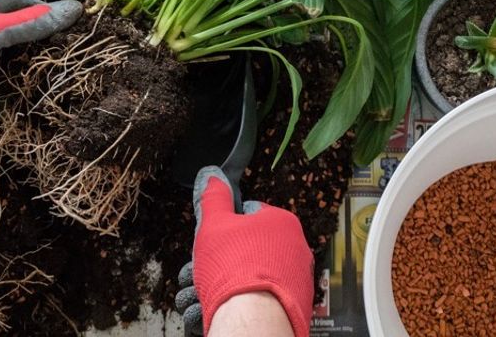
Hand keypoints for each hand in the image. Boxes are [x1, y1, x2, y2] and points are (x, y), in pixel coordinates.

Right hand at [175, 166, 313, 336]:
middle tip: (200, 273)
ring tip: (200, 296)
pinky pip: (259, 303)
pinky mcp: (290, 309)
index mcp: (282, 224)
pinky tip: (214, 311)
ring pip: (250, 279)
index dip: (225, 229)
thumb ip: (213, 198)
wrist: (253, 319)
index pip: (249, 217)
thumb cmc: (235, 267)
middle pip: (246, 251)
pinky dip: (237, 306)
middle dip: (218, 264)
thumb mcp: (214, 223)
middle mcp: (295, 251)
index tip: (212, 243)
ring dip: (221, 286)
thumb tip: (212, 176)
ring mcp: (295, 282)